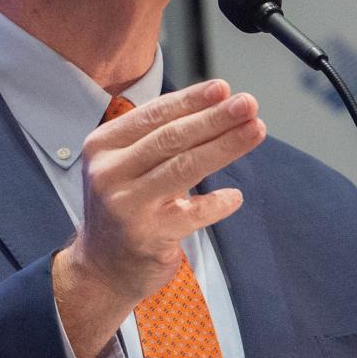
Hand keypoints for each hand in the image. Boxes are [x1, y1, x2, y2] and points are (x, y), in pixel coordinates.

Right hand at [52, 80, 264, 357]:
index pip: (153, 115)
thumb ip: (157, 137)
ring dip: (225, 146)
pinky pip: (193, 213)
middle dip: (215, 118)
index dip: (191, 100)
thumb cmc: (123, 207)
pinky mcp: (147, 235)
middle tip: (248, 104)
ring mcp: (126, 204)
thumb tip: (216, 104)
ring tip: (255, 130)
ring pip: (185, 167)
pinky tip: (235, 197)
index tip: (223, 88)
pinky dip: (217, 203)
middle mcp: (108, 172)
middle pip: (172, 137)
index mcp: (102, 145)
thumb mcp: (123, 165)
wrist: (101, 269)